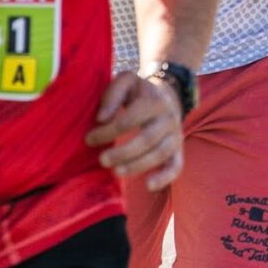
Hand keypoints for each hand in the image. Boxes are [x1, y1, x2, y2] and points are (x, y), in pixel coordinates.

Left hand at [87, 71, 185, 190]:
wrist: (168, 94)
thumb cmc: (139, 91)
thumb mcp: (126, 81)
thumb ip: (112, 95)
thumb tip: (101, 119)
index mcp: (154, 100)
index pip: (129, 120)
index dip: (107, 132)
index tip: (89, 139)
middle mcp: (168, 118)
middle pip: (146, 139)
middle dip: (122, 152)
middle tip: (102, 160)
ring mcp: (176, 135)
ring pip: (160, 154)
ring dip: (138, 166)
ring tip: (116, 172)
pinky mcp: (178, 149)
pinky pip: (176, 166)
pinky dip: (165, 178)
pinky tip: (148, 186)